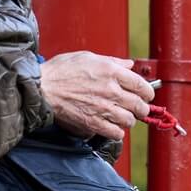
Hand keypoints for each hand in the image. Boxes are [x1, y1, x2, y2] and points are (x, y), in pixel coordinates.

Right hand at [38, 51, 154, 140]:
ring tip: (122, 117)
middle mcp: (111, 90)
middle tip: (138, 109)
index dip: (148, 93)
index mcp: (111, 72)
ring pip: (129, 120)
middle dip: (141, 108)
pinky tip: (113, 127)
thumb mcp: (88, 57)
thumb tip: (129, 64)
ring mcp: (103, 108)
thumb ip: (113, 61)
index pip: (142, 86)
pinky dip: (117, 132)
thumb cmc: (61, 70)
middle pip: (139, 105)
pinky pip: (116, 133)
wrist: (42, 88)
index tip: (147, 96)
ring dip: (128, 120)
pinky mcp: (93, 123)